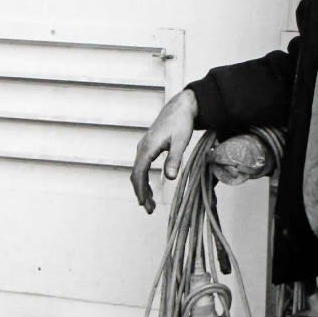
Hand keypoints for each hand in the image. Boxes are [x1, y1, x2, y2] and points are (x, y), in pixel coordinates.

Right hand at [130, 89, 197, 213]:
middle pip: (136, 174)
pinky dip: (144, 178)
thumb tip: (170, 178)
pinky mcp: (148, 146)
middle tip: (149, 209)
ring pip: (138, 171)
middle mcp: (142, 147)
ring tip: (150, 203)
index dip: (140, 189)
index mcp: (148, 147)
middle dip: (141, 192)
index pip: (139, 173)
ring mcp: (144, 146)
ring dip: (142, 187)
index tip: (144, 203)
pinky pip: (142, 166)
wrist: (180, 106)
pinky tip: (150, 187)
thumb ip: (174, 159)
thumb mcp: (180, 141)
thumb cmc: (181, 122)